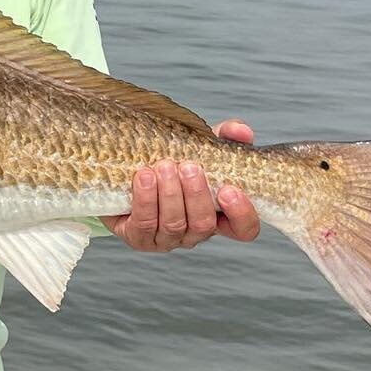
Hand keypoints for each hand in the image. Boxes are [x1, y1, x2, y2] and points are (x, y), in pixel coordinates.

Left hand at [103, 120, 260, 250]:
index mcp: (218, 214)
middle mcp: (195, 231)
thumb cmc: (174, 159)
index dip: (242, 214)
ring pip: (174, 225)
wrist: (126, 170)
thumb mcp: (201, 145)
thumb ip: (226, 135)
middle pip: (204, 224)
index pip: (244, 229)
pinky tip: (144, 176)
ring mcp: (167, 239)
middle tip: (190, 167)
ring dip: (170, 194)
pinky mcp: (139, 238)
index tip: (228, 189)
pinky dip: (146, 199)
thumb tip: (242, 132)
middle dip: (196, 195)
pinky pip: (144, 224)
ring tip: (165, 166)